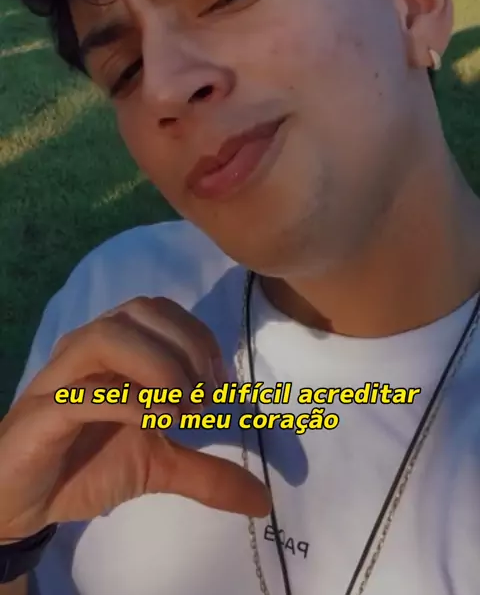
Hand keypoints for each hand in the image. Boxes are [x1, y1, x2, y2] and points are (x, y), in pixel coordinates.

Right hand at [0, 297, 269, 540]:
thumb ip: (207, 472)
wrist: (26, 499)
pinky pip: (85, 392)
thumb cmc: (88, 464)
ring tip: (183, 409)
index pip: (162, 311)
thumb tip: (262, 499)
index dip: (199, 338)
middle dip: (187, 346)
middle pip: (142, 311)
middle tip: (207, 398)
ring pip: (109, 335)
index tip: (223, 384)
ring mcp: (62, 376)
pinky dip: (131, 400)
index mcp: (116, 347)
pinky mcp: (43, 412)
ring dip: (160, 365)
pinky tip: (158, 424)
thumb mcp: (159, 465)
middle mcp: (88, 348)